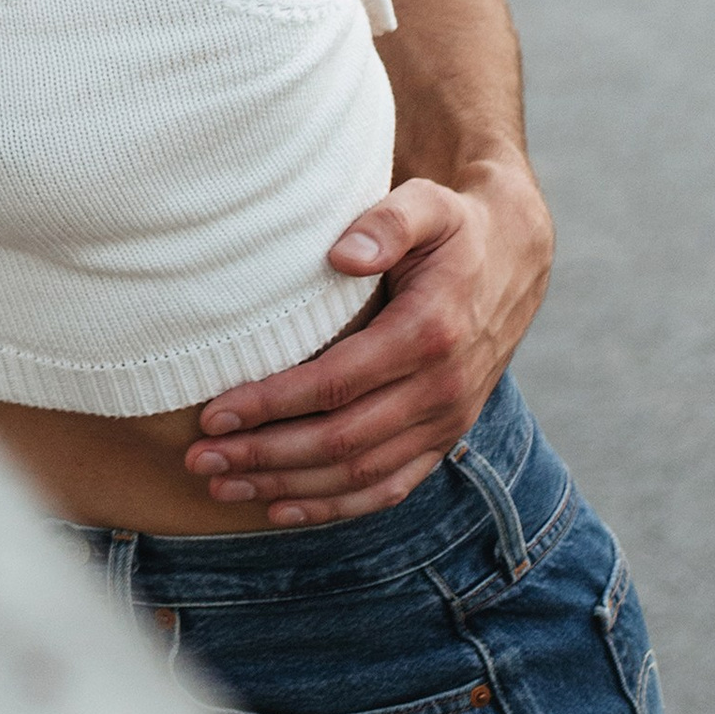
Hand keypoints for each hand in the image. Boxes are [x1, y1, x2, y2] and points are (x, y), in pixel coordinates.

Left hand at [182, 160, 553, 524]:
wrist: (514, 260)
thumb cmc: (453, 229)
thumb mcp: (428, 204)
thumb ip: (388, 221)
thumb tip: (343, 254)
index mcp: (429, 333)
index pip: (335, 384)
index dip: (271, 404)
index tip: (214, 412)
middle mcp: (442, 389)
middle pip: (341, 440)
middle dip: (265, 455)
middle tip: (200, 459)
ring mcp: (446, 421)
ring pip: (360, 474)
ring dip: (288, 487)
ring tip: (223, 485)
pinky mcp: (444, 438)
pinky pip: (390, 487)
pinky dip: (335, 506)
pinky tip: (283, 508)